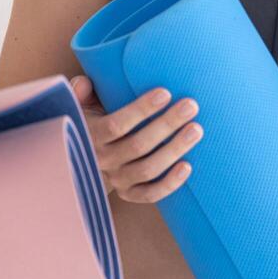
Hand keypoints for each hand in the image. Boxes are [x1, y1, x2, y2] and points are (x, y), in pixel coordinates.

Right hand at [71, 74, 200, 201]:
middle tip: (191, 105)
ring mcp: (116, 179)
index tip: (166, 93)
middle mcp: (102, 160)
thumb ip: (81, 91)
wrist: (89, 156)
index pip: (115, 125)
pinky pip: (150, 194)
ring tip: (197, 129)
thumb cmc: (94, 118)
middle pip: (137, 146)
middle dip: (167, 124)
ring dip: (174, 150)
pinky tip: (188, 166)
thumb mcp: (82, 104)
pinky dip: (169, 184)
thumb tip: (83, 84)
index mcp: (90, 135)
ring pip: (147, 169)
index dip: (141, 110)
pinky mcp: (128, 193)